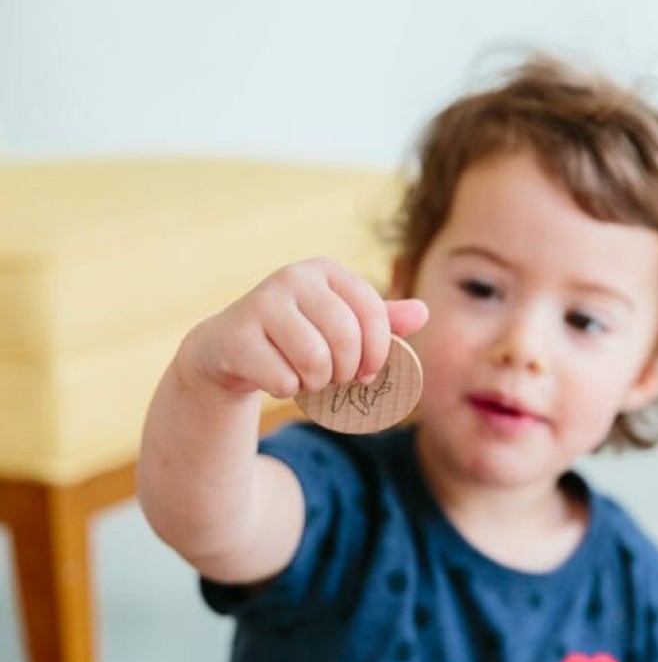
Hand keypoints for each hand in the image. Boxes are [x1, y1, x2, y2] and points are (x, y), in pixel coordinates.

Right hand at [178, 258, 427, 398]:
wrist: (231, 348)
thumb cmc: (297, 337)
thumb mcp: (341, 324)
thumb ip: (381, 320)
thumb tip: (422, 312)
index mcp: (326, 271)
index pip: (372, 311)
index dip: (378, 351)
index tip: (368, 372)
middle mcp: (294, 277)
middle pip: (345, 338)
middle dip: (345, 371)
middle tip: (333, 377)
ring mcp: (262, 303)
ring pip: (314, 360)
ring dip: (315, 383)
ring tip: (305, 377)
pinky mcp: (237, 335)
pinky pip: (283, 380)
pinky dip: (286, 390)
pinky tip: (276, 377)